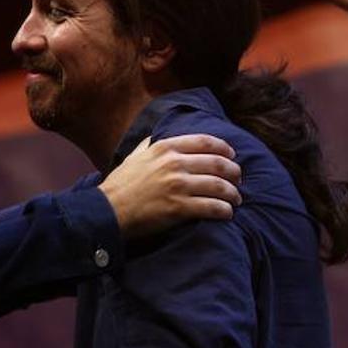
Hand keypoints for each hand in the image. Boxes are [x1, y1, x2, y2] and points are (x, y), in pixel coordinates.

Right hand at [99, 133, 241, 237]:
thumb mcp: (135, 156)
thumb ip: (150, 144)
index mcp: (165, 147)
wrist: (109, 210)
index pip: (206, 142)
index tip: (232, 156)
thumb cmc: (121, 184)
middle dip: (234, 172)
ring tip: (235, 199)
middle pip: (218, 163)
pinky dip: (225, 210)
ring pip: (219, 186)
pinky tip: (227, 213)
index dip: (224, 148)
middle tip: (238, 180)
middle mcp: (174, 163)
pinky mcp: (179, 207)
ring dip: (233, 193)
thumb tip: (160, 135)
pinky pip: (213, 207)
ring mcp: (178, 185)